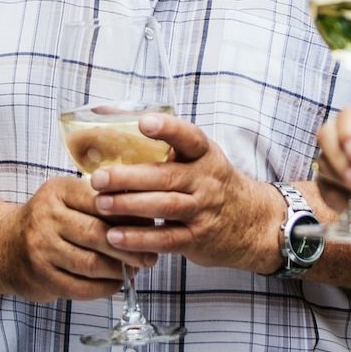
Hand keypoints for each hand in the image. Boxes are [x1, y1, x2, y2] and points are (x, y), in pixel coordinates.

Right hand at [0, 175, 159, 301]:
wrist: (4, 246)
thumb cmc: (48, 220)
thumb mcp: (67, 198)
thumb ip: (100, 201)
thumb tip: (147, 211)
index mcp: (58, 191)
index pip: (100, 201)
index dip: (129, 215)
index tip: (151, 225)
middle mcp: (46, 218)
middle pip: (97, 234)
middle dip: (129, 248)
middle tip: (149, 256)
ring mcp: (41, 249)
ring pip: (91, 264)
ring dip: (119, 270)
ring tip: (135, 270)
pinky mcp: (41, 277)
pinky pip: (81, 287)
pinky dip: (104, 288)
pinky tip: (115, 283)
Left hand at [89, 113, 284, 273]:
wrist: (253, 223)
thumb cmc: (212, 183)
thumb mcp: (200, 158)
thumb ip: (164, 142)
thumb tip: (107, 112)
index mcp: (205, 155)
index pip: (189, 137)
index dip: (167, 129)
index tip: (144, 122)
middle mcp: (206, 181)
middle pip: (166, 176)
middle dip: (128, 177)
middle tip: (98, 178)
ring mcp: (203, 211)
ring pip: (164, 207)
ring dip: (129, 206)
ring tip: (101, 204)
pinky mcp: (197, 239)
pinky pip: (166, 239)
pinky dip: (139, 239)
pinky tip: (115, 237)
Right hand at [314, 105, 350, 209]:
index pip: (349, 114)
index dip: (349, 132)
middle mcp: (349, 134)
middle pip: (326, 135)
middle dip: (341, 160)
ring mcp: (338, 158)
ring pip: (323, 161)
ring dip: (340, 178)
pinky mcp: (333, 181)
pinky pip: (322, 185)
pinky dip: (333, 196)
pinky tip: (348, 205)